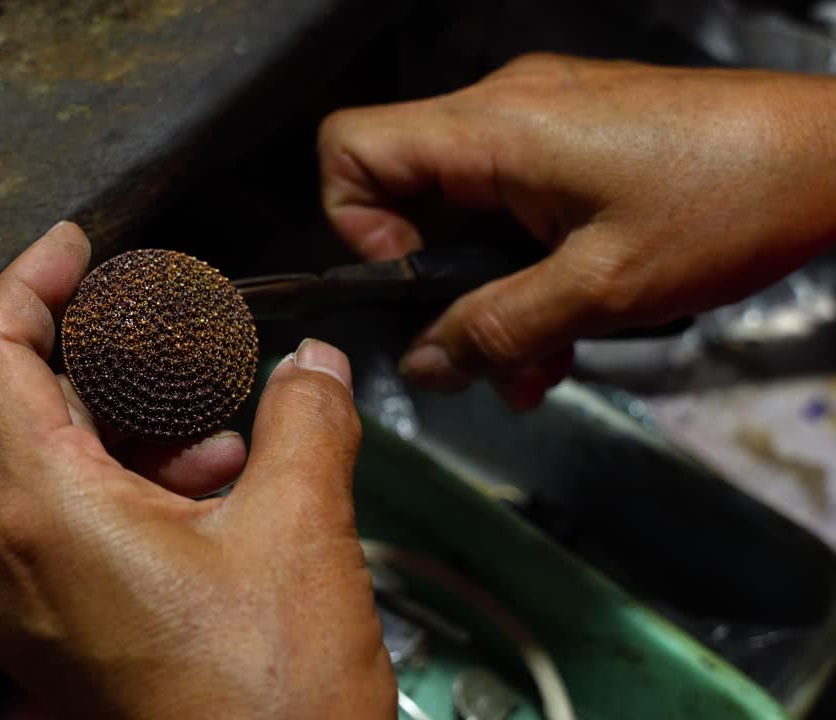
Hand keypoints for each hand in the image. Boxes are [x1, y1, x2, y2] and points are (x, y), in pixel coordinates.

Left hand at [0, 222, 394, 719]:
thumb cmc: (270, 703)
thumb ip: (307, 420)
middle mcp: (14, 565)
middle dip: (122, 369)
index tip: (74, 247)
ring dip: (145, 437)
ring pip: (66, 477)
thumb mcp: (302, 531)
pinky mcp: (67, 643)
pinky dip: (141, 495)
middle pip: (38, 416)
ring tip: (233, 440)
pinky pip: (80, 534)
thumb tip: (315, 364)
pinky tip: (220, 497)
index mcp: (46, 516)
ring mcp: (33, 613)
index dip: (31, 285)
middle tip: (190, 343)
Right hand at [320, 53, 835, 408]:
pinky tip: (568, 323)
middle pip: (406, 191)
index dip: (356, 224)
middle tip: (486, 355)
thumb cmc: (730, 200)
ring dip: (489, 294)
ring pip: (465, 211)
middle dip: (438, 286)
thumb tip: (425, 364)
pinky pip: (514, 204)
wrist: (834, 154)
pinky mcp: (577, 137)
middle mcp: (505, 110)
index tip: (415, 283)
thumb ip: (499, 329)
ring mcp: (543, 121)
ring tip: (540, 360)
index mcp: (494, 128)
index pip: (351, 147)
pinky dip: (524, 268)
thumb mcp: (602, 288)